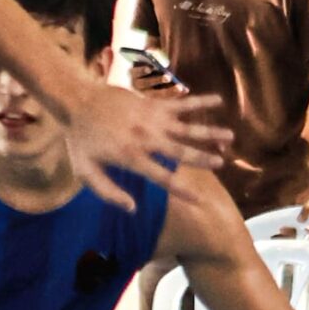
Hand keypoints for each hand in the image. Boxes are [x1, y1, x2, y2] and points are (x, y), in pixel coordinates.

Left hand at [64, 80, 230, 211]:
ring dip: (209, 132)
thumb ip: (108, 192)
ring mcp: (152, 120)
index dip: (182, 190)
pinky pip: (180, 104)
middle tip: (223, 163)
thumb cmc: (81, 140)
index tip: (200, 200)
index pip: (162, 178)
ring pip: (187, 127)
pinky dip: (200, 102)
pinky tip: (218, 100)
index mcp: (131, 158)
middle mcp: (146, 139)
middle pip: (181, 151)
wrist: (78, 102)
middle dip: (203, 158)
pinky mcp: (153, 105)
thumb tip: (132, 209)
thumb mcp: (86, 172)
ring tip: (230, 136)